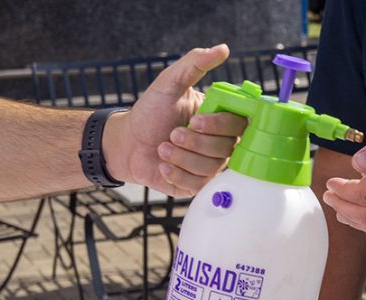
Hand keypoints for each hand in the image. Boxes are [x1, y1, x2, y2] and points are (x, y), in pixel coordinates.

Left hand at [102, 44, 246, 195]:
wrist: (126, 143)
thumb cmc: (150, 112)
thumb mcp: (170, 83)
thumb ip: (195, 63)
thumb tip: (222, 48)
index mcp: (220, 119)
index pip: (239, 124)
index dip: (220, 125)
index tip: (196, 120)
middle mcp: (220, 144)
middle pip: (226, 148)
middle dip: (194, 141)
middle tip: (172, 133)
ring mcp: (210, 166)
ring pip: (210, 167)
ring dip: (180, 157)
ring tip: (162, 147)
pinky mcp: (197, 185)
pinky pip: (196, 184)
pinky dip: (175, 173)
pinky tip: (162, 164)